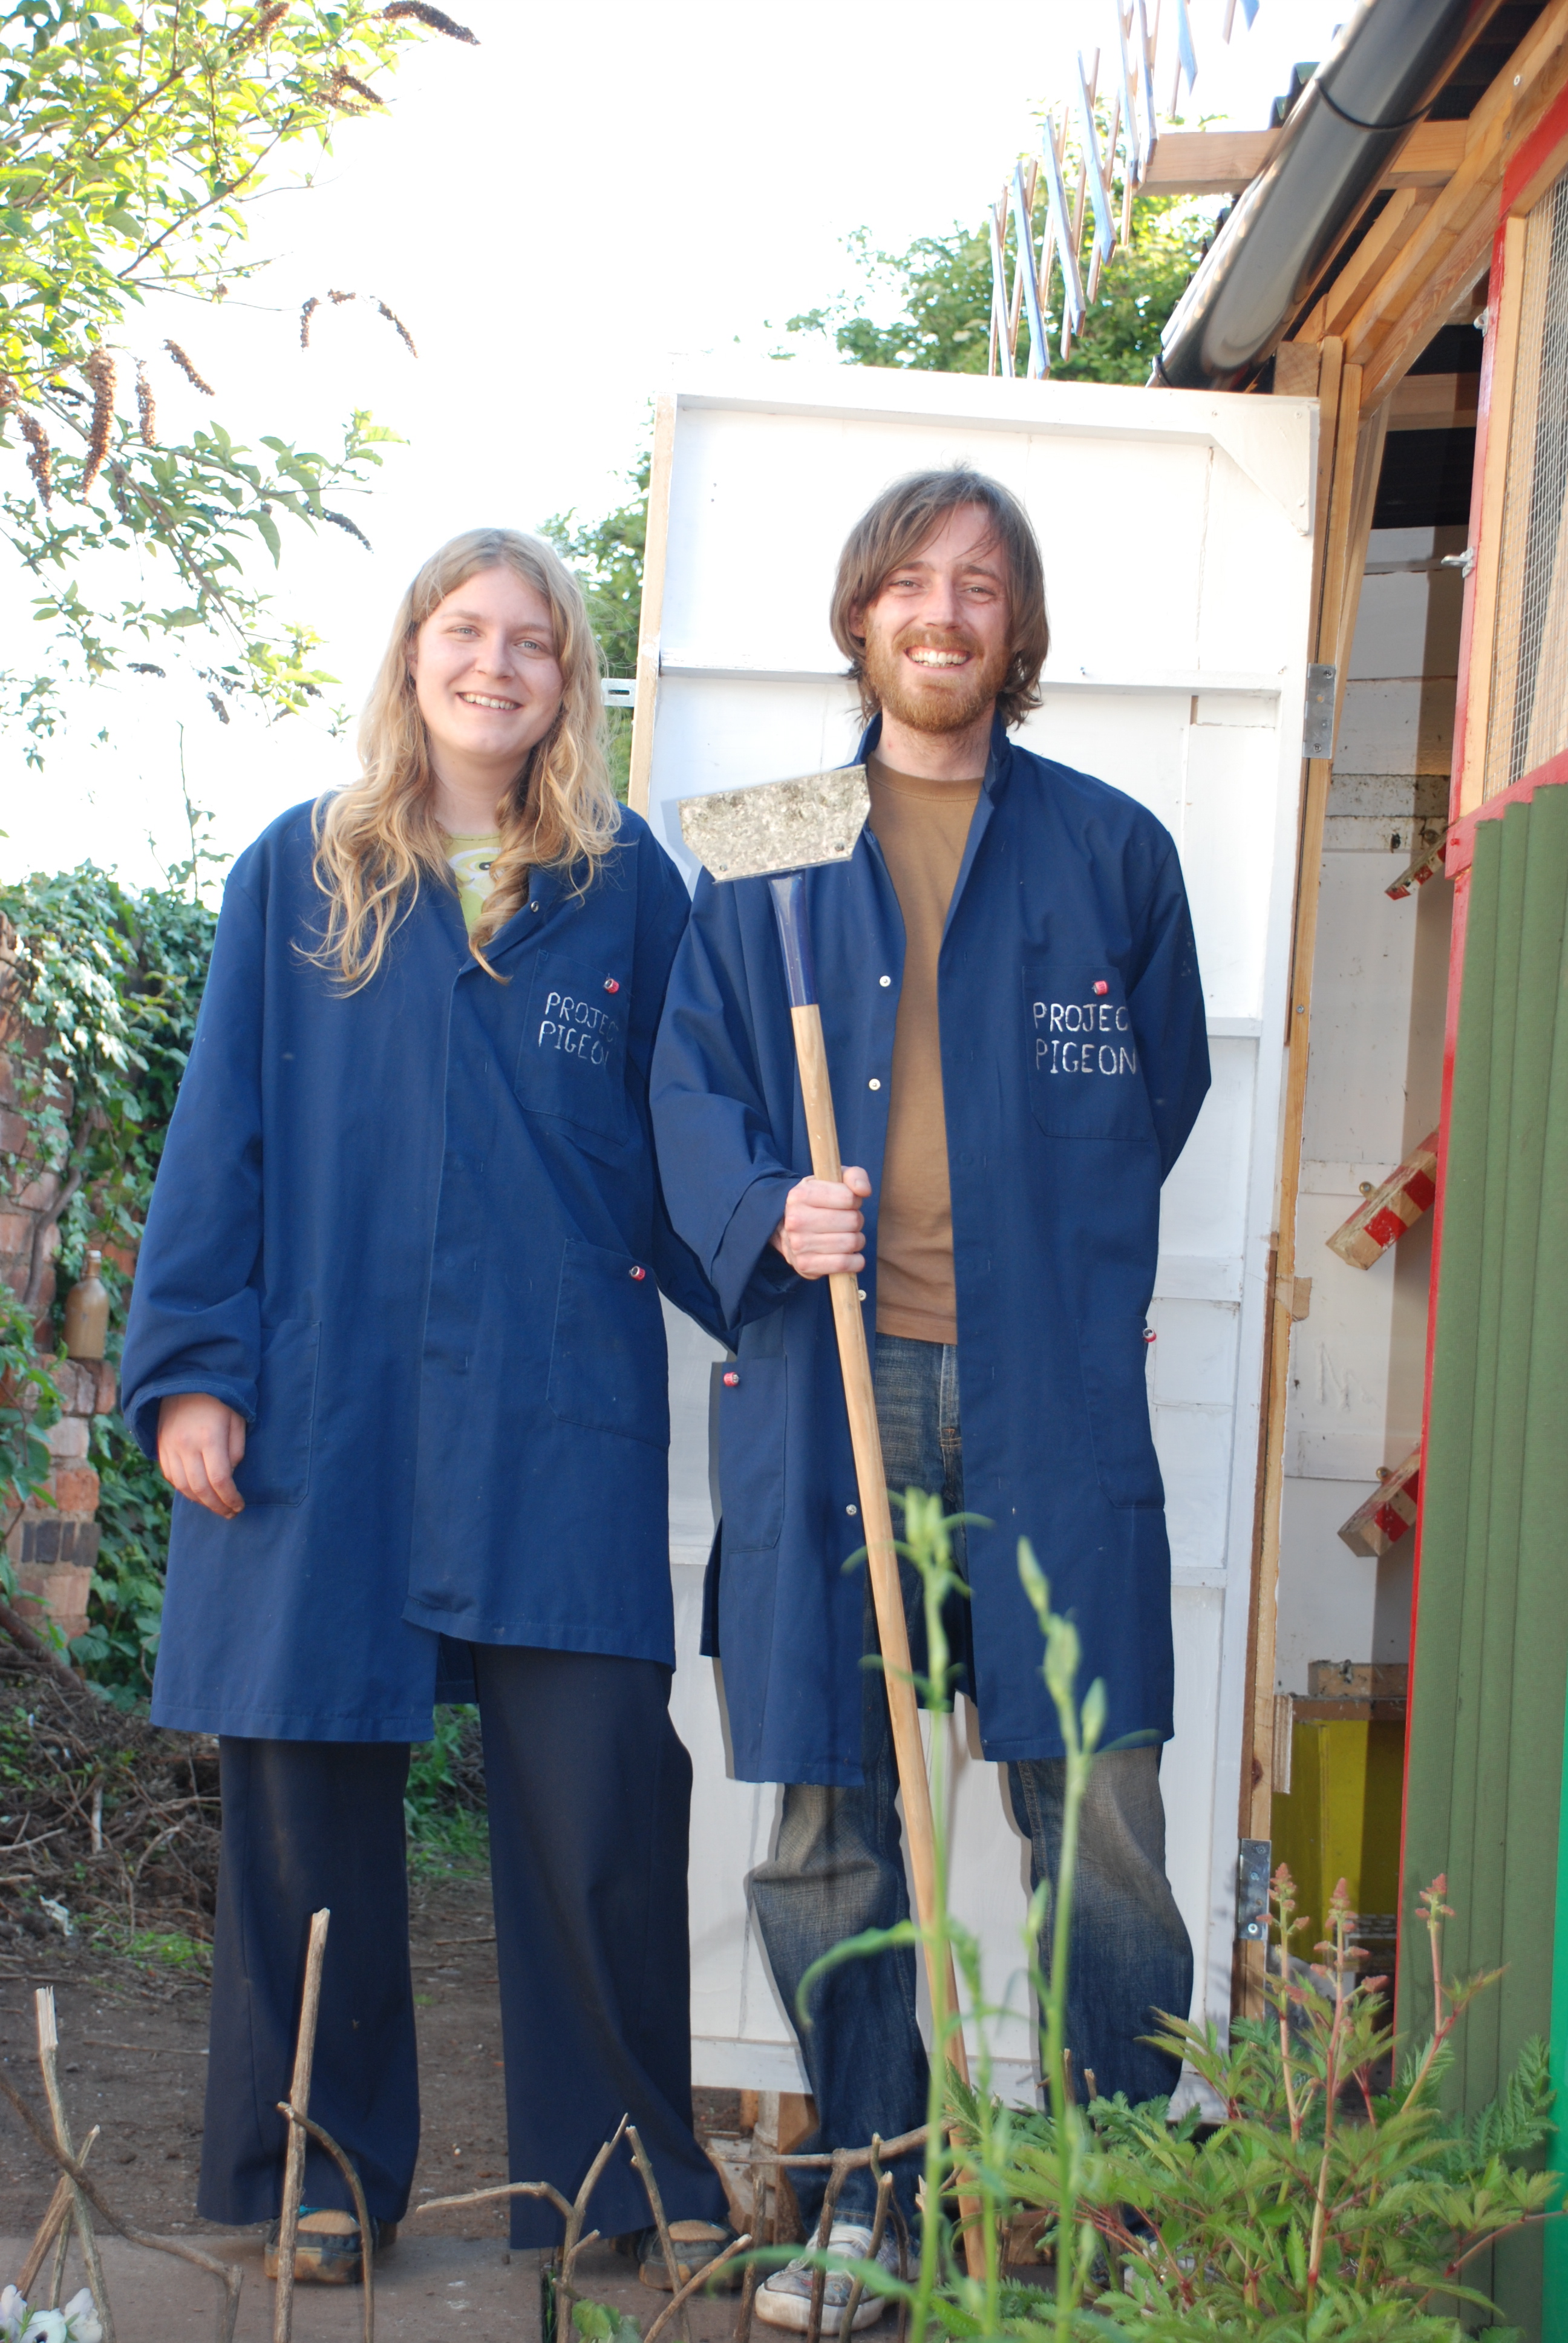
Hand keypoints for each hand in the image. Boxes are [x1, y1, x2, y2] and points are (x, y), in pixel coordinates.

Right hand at [157, 1392, 246, 1518]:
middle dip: (216, 1505)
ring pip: (183, 1486)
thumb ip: (235, 1450)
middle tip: (229, 1512)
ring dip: (200, 1501)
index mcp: (210, 1437)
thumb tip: (229, 1476)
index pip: (220, 1480)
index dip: (231, 1498)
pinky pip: (170, 1476)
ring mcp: (170, 1447)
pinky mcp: (160, 1446)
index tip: (240, 1505)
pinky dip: (184, 1489)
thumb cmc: (219, 1398)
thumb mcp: (237, 1419)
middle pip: (200, 1489)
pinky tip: (197, 1492)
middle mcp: (186, 1445)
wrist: (185, 1378)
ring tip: (215, 1505)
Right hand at [769, 1167, 871, 1278]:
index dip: (855, 1200)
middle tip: (846, 1221)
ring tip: (846, 1236)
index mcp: (801, 1194)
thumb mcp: (832, 1181)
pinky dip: (855, 1261)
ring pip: (851, 1243)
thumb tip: (863, 1191)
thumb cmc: (818, 1202)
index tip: (848, 1202)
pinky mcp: (805, 1265)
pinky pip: (844, 1264)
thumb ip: (854, 1176)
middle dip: (856, 1221)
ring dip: (856, 1241)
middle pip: (852, 1221)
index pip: (848, 1197)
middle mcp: (796, 1219)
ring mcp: (798, 1244)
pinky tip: (850, 1255)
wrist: (788, 1230)